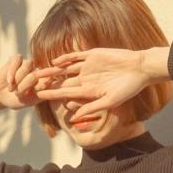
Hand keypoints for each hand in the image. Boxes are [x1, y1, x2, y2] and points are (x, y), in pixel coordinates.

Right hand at [0, 54, 54, 109]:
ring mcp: (27, 64)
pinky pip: (17, 60)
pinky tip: (9, 81)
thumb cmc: (16, 100)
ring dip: (18, 78)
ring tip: (11, 89)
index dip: (40, 86)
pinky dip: (12, 71)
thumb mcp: (28, 100)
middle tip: (17, 94)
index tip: (30, 95)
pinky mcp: (16, 59)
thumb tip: (47, 81)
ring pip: (27, 65)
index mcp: (44, 81)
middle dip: (25, 85)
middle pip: (36, 73)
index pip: (48, 80)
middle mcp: (37, 71)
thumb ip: (39, 91)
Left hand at [34, 47, 148, 119]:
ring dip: (53, 70)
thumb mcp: (109, 101)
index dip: (52, 94)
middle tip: (32, 83)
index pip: (66, 92)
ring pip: (65, 68)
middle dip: (48, 82)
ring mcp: (88, 66)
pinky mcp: (93, 54)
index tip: (39, 96)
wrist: (140, 68)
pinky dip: (65, 58)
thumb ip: (91, 108)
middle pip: (62, 81)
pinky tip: (55, 61)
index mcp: (89, 90)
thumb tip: (73, 118)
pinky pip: (76, 56)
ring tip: (38, 71)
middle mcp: (86, 78)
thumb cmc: (128, 88)